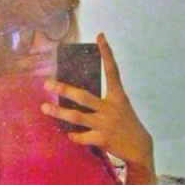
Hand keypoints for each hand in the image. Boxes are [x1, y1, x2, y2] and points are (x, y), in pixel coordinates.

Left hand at [41, 33, 152, 166]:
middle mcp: (111, 109)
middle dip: (64, 89)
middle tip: (48, 83)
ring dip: (59, 112)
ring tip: (45, 108)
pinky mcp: (102, 140)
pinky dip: (73, 136)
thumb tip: (79, 96)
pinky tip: (68, 134)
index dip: (107, 53)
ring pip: (77, 117)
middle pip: (84, 96)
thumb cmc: (127, 125)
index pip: (112, 71)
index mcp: (118, 97)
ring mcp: (105, 124)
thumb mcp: (121, 107)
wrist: (139, 148)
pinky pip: (81, 136)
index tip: (100, 36)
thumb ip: (104, 101)